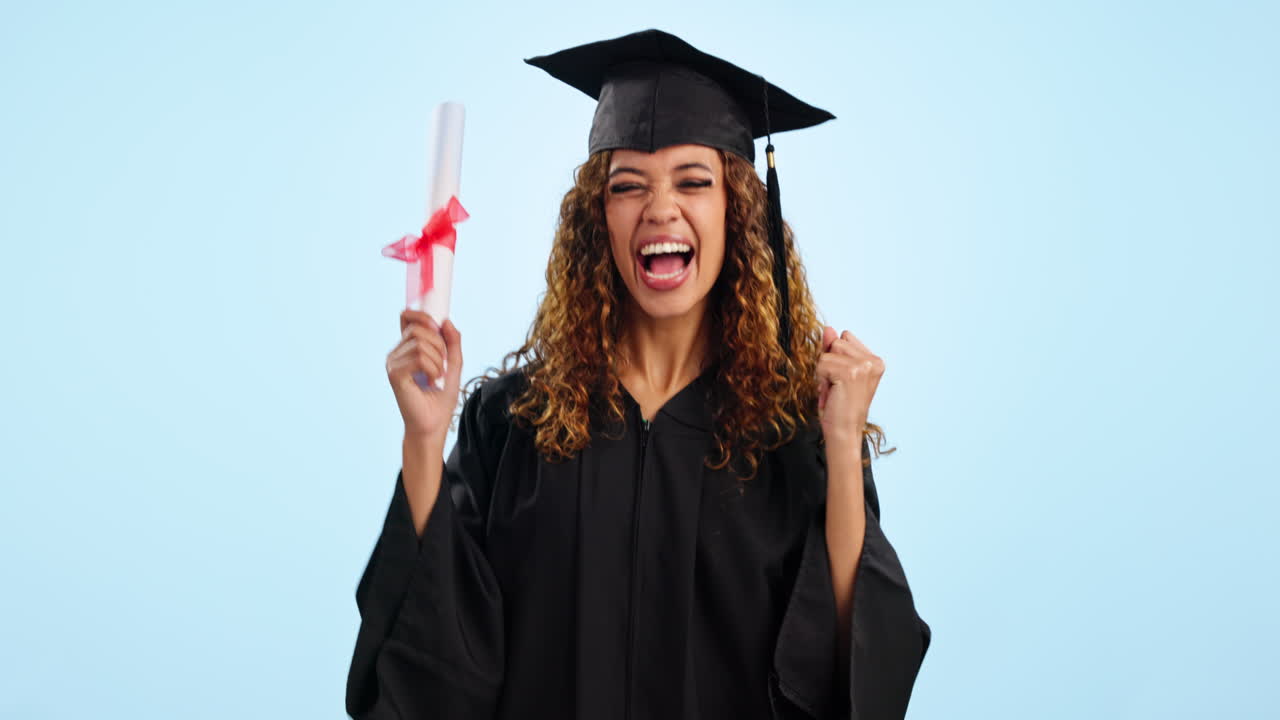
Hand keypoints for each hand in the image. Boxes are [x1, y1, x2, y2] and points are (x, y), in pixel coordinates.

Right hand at [386, 309, 462, 441]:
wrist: (433, 424)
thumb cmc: (440, 399)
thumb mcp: (453, 365)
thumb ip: (452, 342)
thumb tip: (446, 320)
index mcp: (408, 348)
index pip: (407, 318)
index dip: (421, 315)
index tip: (437, 325)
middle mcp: (397, 353)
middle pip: (418, 328)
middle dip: (439, 344)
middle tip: (443, 365)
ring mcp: (393, 362)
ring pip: (420, 342)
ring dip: (438, 360)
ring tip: (437, 377)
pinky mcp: (394, 373)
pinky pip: (419, 356)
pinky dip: (433, 368)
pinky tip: (431, 381)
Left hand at [817, 325, 883, 444]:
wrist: (843, 431)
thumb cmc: (840, 406)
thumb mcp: (837, 373)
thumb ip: (833, 349)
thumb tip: (829, 328)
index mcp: (876, 361)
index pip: (845, 338)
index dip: (836, 358)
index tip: (842, 380)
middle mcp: (873, 361)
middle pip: (837, 342)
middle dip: (829, 364)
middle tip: (837, 387)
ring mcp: (863, 366)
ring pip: (827, 353)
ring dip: (824, 373)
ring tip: (835, 390)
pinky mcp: (850, 372)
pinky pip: (822, 363)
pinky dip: (821, 380)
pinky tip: (832, 393)